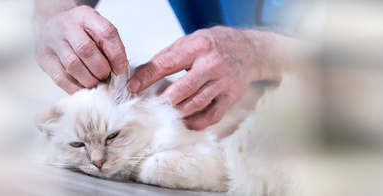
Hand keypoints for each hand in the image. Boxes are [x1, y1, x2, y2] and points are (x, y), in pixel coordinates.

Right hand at [35, 5, 126, 93]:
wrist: (50, 26)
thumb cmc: (81, 32)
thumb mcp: (96, 29)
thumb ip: (109, 45)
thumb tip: (118, 70)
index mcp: (85, 16)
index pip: (106, 32)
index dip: (117, 53)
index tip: (120, 68)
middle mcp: (66, 25)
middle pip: (87, 50)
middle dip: (101, 69)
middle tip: (106, 77)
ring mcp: (52, 41)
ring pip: (73, 65)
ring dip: (89, 79)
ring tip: (96, 82)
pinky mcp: (43, 57)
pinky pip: (61, 78)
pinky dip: (75, 87)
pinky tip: (83, 88)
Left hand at [129, 26, 262, 129]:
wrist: (250, 50)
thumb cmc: (216, 44)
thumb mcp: (191, 40)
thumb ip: (168, 55)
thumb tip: (143, 72)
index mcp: (198, 48)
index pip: (167, 64)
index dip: (147, 76)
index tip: (133, 86)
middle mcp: (211, 65)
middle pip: (183, 88)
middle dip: (163, 99)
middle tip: (148, 106)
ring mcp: (223, 82)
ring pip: (196, 103)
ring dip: (177, 112)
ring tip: (164, 115)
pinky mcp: (230, 97)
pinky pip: (213, 115)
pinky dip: (197, 123)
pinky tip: (186, 123)